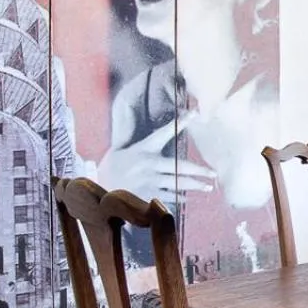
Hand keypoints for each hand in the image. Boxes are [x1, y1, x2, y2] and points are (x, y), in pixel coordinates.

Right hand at [94, 119, 216, 204]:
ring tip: (208, 187)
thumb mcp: (121, 148)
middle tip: (214, 173)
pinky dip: (179, 197)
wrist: (94, 187)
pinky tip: (188, 197)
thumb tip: (128, 110)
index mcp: (144, 149)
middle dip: (199, 170)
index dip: (180, 122)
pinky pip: (168, 197)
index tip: (195, 113)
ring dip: (194, 186)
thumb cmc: (112, 166)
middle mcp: (149, 164)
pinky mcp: (146, 195)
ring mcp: (148, 181)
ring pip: (177, 183)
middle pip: (180, 166)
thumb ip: (134, 137)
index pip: (164, 132)